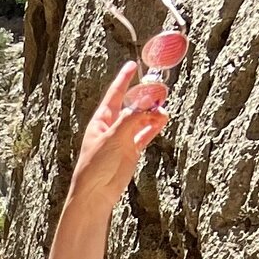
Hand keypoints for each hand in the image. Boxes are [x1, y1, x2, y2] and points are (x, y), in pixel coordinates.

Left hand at [70, 60, 169, 211]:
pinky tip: (162, 119)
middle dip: (144, 97)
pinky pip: (146, 134)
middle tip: (158, 88)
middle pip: (132, 106)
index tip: (132, 65)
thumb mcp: (112, 138)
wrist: (96, 193)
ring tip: (163, 110)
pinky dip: (154, 127)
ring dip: (152, 114)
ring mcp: (123, 138)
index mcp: (101, 120)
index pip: (114, 95)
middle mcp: (113, 127)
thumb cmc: (95, 165)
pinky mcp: (132, 150)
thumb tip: (147, 105)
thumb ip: (130, 120)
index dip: (123, 80)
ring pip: (141, 120)